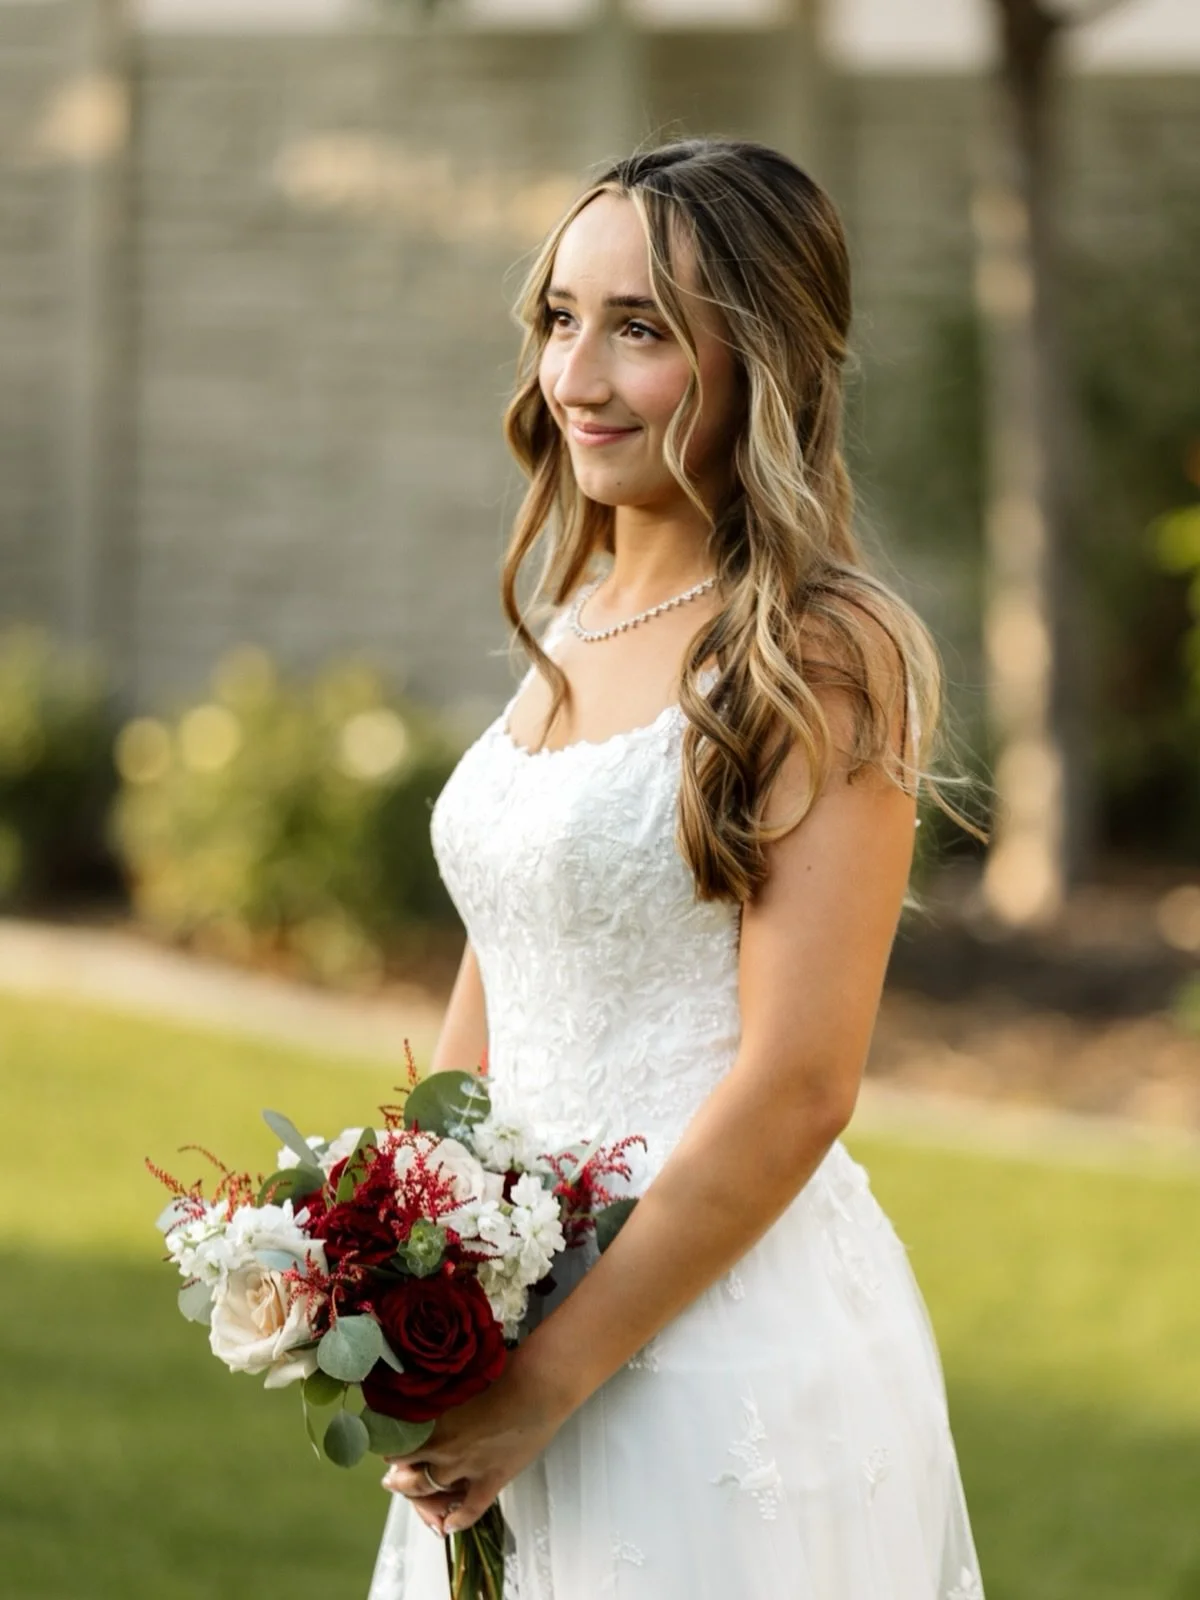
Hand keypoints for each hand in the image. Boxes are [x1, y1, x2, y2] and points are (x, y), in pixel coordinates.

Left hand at [380, 1344, 573, 1536]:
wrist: (539, 1386)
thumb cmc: (502, 1369)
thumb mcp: (460, 1378)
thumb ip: (439, 1394)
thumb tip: (424, 1395)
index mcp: (433, 1420)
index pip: (397, 1442)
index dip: (389, 1444)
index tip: (388, 1441)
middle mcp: (444, 1448)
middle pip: (408, 1471)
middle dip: (397, 1473)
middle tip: (393, 1471)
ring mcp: (467, 1468)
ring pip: (430, 1491)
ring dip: (416, 1493)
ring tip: (412, 1491)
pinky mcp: (492, 1480)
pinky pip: (470, 1510)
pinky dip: (456, 1520)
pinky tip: (446, 1525)